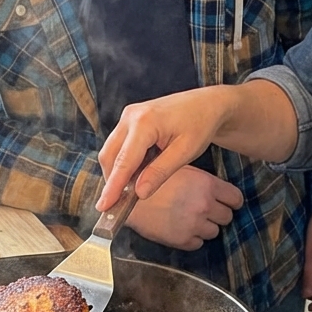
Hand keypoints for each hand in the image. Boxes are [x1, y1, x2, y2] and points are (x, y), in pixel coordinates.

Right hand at [97, 81, 296, 211]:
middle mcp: (131, 116)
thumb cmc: (200, 125)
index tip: (104, 207)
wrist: (207, 103)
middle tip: (118, 205)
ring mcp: (128, 116)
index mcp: (145, 122)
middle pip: (111, 155)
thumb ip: (161, 172)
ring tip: (129, 193)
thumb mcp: (185, 151)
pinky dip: (124, 163)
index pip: (124, 161)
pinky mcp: (130, 120)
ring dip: (117, 172)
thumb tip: (139, 194)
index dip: (113, 187)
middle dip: (112, 181)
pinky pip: (119, 145)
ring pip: (112, 151)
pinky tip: (136, 176)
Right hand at [126, 166, 243, 250]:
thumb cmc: (149, 178)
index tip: (223, 201)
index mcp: (206, 184)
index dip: (229, 200)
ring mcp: (194, 224)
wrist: (124, 197)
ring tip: (187, 216)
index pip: (235, 198)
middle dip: (216, 213)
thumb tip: (214, 188)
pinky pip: (197, 243)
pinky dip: (191, 237)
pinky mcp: (182, 240)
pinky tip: (179, 226)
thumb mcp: (177, 168)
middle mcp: (204, 205)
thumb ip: (199, 179)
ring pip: (214, 231)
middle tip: (201, 208)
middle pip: (226, 217)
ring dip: (204, 226)